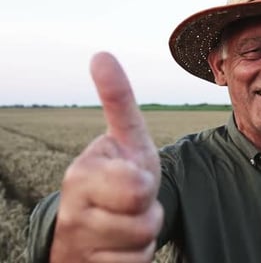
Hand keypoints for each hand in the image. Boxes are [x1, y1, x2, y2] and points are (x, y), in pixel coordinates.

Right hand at [50, 52, 163, 262]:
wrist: (87, 228)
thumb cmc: (114, 178)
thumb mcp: (123, 141)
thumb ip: (117, 103)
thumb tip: (101, 54)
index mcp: (84, 174)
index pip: (137, 186)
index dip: (141, 186)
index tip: (135, 183)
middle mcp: (74, 209)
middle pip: (147, 216)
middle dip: (150, 208)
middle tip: (133, 200)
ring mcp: (79, 241)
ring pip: (144, 242)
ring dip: (144, 233)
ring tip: (125, 221)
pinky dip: (136, 257)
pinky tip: (118, 247)